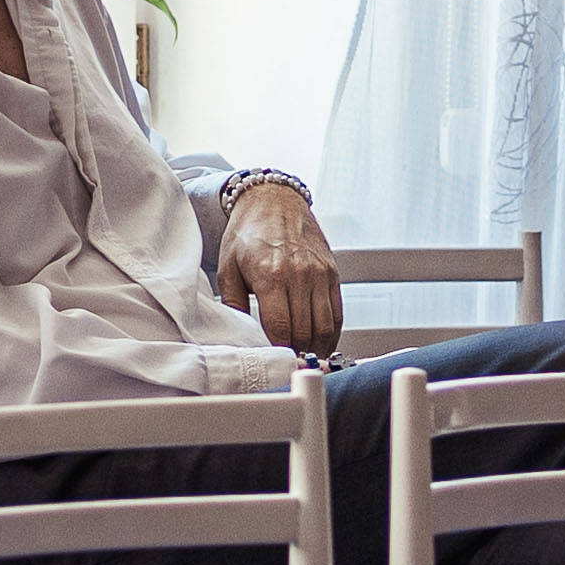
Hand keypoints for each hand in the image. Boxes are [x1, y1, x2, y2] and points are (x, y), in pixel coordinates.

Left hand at [215, 184, 341, 357]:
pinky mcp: (332, 273)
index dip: (278, 349)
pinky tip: (320, 342)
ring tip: (304, 357)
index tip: (274, 361)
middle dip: (296, 352)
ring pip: (324, 326)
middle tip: (287, 364)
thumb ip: (232, 303)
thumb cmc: (248, 232)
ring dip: (316, 347)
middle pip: (304, 331)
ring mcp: (319, 274)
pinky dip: (331, 333)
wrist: (274, 200)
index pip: (280, 327)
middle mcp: (299, 275)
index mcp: (271, 274)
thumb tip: (239, 333)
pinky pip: (336, 312)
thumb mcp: (228, 267)